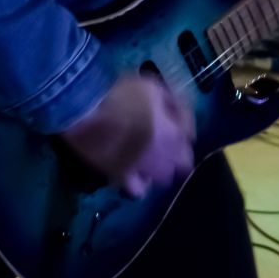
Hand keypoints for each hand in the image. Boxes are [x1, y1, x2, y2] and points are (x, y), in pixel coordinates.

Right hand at [61, 72, 194, 196]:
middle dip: (177, 152)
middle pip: (183, 163)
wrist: (89, 116)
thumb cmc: (122, 97)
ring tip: (149, 158)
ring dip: (160, 168)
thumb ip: (168, 100)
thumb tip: (173, 110)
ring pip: (162, 178)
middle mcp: (165, 157)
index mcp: (174, 133)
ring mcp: (144, 171)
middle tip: (165, 140)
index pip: (189, 132)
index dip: (183, 122)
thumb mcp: (152, 87)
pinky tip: (133, 173)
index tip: (172, 114)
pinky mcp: (122, 179)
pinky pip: (137, 190)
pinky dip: (138, 183)